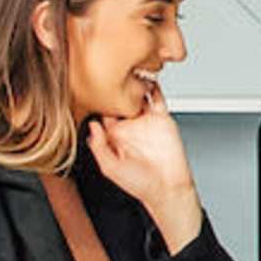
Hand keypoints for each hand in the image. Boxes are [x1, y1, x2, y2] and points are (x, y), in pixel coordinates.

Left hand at [85, 89, 201, 249]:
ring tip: (128, 73)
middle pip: (119, 99)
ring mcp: (145, 121)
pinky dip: (154, 87)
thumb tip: (92, 126)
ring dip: (134, 83)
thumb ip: (99, 147)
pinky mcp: (162, 119)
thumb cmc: (140, 184)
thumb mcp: (110, 169)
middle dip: (114, 86)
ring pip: (138, 95)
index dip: (97, 100)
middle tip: (110, 74)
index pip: (102, 112)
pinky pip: (157, 98)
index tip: (93, 89)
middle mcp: (129, 126)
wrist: (167, 188)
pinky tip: (147, 80)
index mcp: (114, 136)